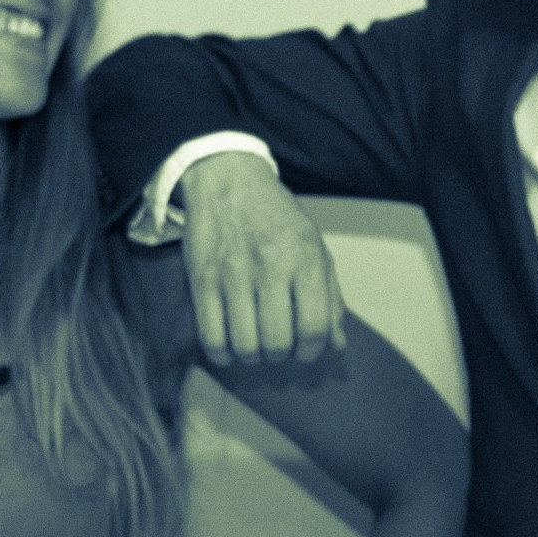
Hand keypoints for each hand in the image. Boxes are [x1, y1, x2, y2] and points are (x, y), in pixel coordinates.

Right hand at [178, 152, 344, 364]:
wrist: (228, 180)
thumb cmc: (277, 218)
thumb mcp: (314, 247)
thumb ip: (330, 297)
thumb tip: (336, 345)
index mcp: (306, 258)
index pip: (314, 327)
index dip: (311, 351)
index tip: (304, 348)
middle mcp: (270, 265)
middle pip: (278, 343)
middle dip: (281, 355)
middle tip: (277, 344)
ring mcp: (232, 273)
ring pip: (244, 345)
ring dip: (252, 356)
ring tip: (254, 344)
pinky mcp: (201, 279)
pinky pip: (210, 337)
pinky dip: (222, 354)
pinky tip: (229, 345)